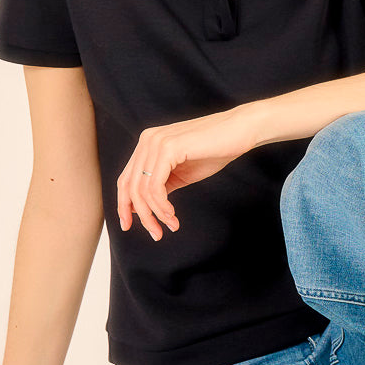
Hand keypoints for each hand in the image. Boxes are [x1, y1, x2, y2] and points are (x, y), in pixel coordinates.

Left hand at [116, 105, 260, 241]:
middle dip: (141, 215)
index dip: (124, 205)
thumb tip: (143, 208)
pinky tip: (172, 215)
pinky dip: (162, 206)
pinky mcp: (169, 148)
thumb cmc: (216, 150)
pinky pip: (155, 186)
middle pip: (130, 186)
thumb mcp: (182, 173)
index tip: (129, 225)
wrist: (240, 131)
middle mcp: (147, 140)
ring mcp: (156, 142)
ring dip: (154, 214)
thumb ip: (161, 186)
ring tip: (170, 226)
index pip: (125, 179)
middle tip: (156, 234)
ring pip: (142, 189)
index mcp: (148, 144)